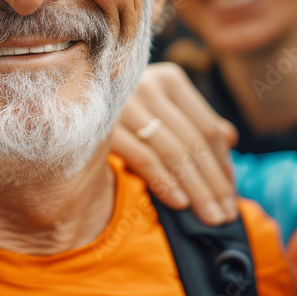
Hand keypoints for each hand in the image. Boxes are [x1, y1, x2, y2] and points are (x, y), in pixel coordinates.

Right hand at [111, 62, 238, 224]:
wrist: (65, 105)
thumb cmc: (125, 116)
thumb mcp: (163, 112)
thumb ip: (195, 124)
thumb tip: (230, 139)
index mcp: (169, 79)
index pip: (207, 129)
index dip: (223, 166)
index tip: (231, 197)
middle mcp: (148, 84)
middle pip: (193, 142)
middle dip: (214, 184)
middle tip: (226, 214)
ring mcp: (125, 103)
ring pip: (173, 152)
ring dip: (196, 189)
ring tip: (209, 216)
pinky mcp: (104, 125)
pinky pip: (144, 157)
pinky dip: (165, 182)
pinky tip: (179, 203)